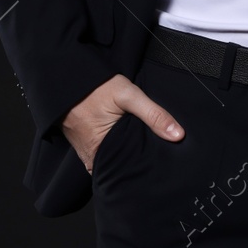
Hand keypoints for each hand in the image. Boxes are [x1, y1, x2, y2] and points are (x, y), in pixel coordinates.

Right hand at [60, 74, 183, 173]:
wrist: (69, 76)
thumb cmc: (95, 86)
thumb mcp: (128, 95)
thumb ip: (153, 115)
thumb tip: (177, 135)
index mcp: (100, 151)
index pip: (127, 171)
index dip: (144, 169)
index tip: (159, 167)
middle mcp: (90, 157)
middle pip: (119, 168)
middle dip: (135, 165)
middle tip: (154, 159)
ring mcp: (85, 152)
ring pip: (110, 162)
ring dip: (124, 158)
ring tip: (141, 152)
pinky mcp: (83, 144)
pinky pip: (102, 154)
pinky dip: (114, 151)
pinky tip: (125, 143)